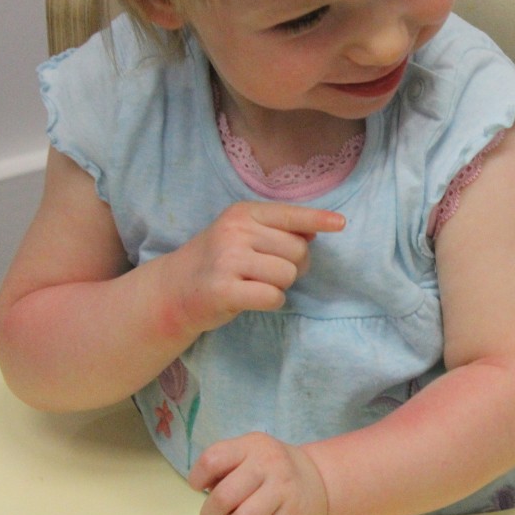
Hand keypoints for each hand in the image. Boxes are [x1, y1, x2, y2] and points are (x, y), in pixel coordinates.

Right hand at [161, 202, 344, 334]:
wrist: (174, 289)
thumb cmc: (219, 260)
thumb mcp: (243, 234)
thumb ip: (277, 229)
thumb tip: (315, 230)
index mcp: (243, 213)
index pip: (290, 215)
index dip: (318, 219)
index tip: (341, 223)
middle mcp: (235, 232)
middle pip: (298, 250)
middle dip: (294, 265)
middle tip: (266, 270)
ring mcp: (227, 260)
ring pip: (288, 275)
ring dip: (280, 285)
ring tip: (254, 283)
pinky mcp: (223, 290)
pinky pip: (274, 297)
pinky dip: (270, 301)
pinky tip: (250, 297)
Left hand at [189, 432, 329, 514]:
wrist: (319, 482)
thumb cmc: (270, 472)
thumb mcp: (250, 456)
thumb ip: (224, 468)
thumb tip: (203, 490)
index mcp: (253, 445)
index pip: (213, 459)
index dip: (197, 478)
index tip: (200, 488)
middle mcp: (270, 463)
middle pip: (223, 496)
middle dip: (209, 514)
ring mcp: (284, 489)